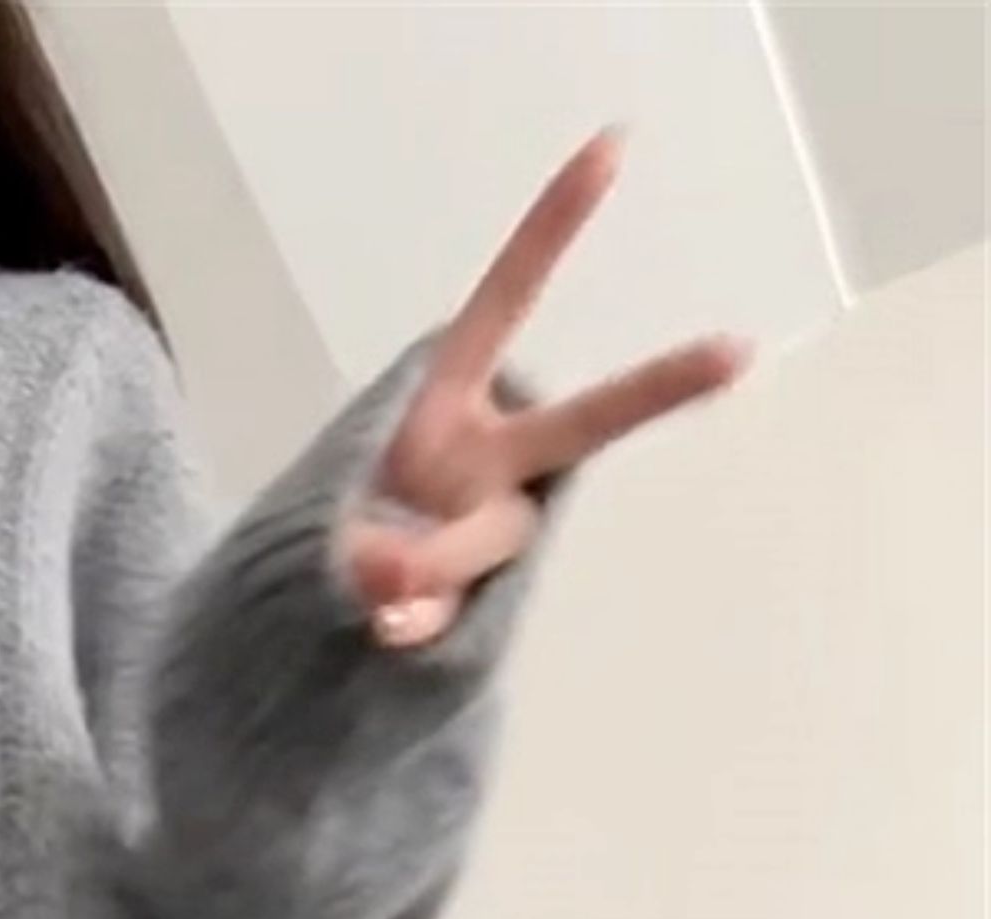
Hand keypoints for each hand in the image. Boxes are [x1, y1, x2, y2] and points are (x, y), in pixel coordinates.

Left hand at [341, 130, 748, 648]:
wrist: (322, 613)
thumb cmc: (338, 528)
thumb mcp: (332, 514)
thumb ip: (371, 539)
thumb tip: (393, 580)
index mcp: (450, 397)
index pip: (507, 299)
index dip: (554, 227)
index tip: (613, 148)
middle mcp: (491, 456)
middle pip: (581, 425)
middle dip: (655, 391)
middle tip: (737, 352)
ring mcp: (497, 527)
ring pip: (483, 540)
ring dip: (418, 565)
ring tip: (367, 583)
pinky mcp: (485, 600)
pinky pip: (449, 617)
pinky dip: (406, 628)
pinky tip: (381, 628)